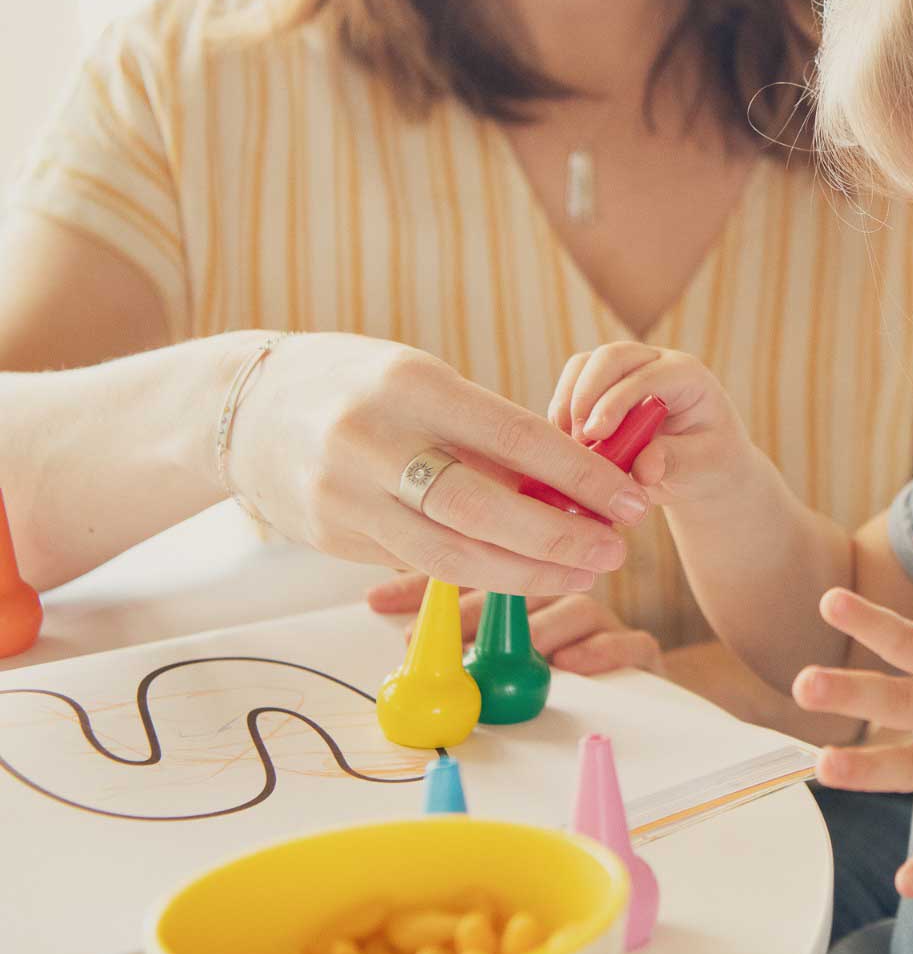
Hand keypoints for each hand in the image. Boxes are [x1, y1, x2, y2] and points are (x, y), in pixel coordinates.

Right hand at [228, 333, 648, 594]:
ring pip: (450, 555)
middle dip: (558, 540)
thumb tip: (566, 487)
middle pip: (482, 510)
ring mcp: (344, 497)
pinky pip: (417, 563)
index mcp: (409, 384)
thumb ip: (483, 434)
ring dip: (525, 573)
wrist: (243, 406)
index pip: (513, 436)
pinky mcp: (332, 537)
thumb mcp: (419, 380)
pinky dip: (475, 571)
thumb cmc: (352, 382)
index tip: (628, 499)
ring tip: (579, 573)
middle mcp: (373, 442)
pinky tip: (517, 571)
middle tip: (614, 554)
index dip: (579, 476)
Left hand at [367, 573, 665, 674]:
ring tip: (511, 645)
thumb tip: (393, 613)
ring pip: (574, 607)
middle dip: (474, 610)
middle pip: (522, 582)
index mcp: (527, 571)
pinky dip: (600, 650)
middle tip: (442, 631)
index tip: (380, 599)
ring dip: (538, 627)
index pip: (476, 561)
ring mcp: (601, 616)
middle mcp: (563, 585)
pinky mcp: (638, 647)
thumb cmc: (560, 654)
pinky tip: (570, 662)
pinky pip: (627, 643)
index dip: (426, 581)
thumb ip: (462, 617)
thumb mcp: (500, 633)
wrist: (639, 690)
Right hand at [548, 342, 754, 505]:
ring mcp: (625, 372)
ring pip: (584, 367)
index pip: (644, 376)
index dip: (615, 402)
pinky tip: (563, 445)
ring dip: (569, 402)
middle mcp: (653, 363)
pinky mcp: (601, 388)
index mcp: (685, 375)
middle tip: (577, 438)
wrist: (703, 468)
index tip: (595, 435)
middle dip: (586, 394)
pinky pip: (572, 387)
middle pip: (610, 358)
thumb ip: (675, 463)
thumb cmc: (709, 464)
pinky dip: (562, 413)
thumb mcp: (702, 467)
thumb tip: (644, 468)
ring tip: (566, 443)